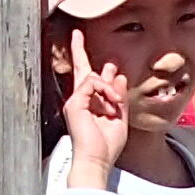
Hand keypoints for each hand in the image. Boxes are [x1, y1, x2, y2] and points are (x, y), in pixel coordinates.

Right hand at [62, 30, 131, 187]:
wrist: (96, 159)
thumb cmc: (106, 145)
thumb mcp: (120, 118)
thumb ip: (119, 97)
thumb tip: (119, 76)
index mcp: (90, 104)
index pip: (91, 81)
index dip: (97, 68)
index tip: (107, 62)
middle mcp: (80, 100)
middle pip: (80, 70)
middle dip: (78, 50)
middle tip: (77, 34)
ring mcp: (75, 101)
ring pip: (92, 76)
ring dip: (109, 87)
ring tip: (116, 103)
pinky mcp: (74, 103)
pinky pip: (91, 82)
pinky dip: (104, 89)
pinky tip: (111, 102)